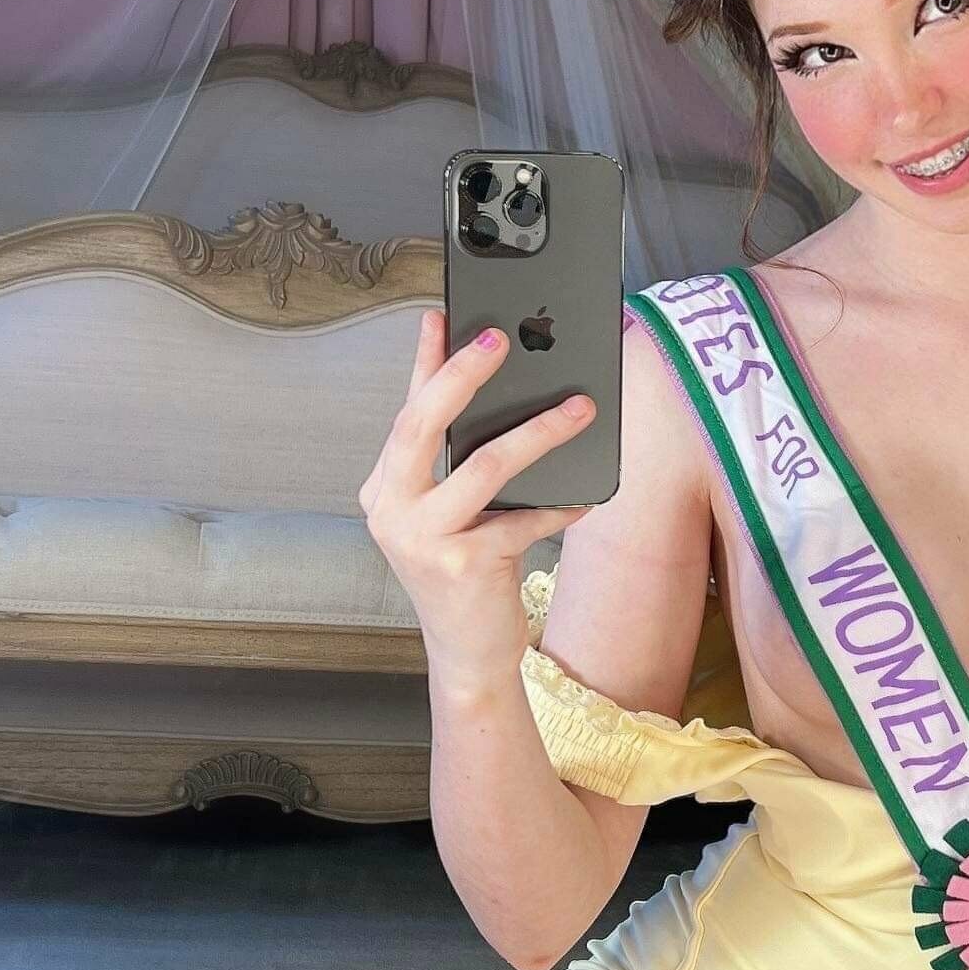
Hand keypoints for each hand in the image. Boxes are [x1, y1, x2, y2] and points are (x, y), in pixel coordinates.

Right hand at [359, 309, 597, 689]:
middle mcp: (392, 510)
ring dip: (539, 431)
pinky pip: (522, 518)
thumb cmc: (466, 574)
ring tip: (580, 407)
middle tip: (498, 336)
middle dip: (461, 374)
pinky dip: (557, 505)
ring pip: (484, 465)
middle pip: (423, 425)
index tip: (441, 314)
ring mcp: (423, 539)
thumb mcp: (453, 514)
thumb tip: (511, 397)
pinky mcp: (464, 564)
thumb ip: (465, 463)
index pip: (407, 412)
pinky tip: (583, 497)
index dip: (423, 361)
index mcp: (385, 489)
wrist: (467, 655)